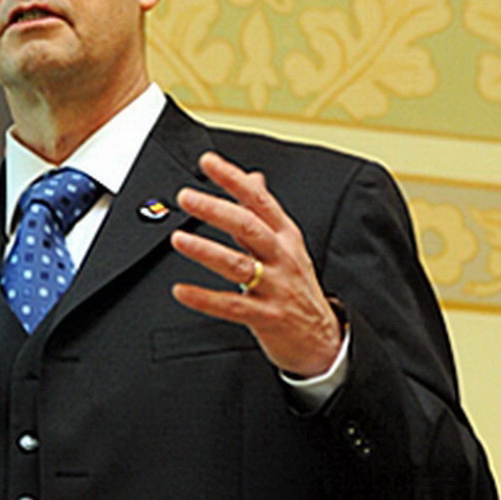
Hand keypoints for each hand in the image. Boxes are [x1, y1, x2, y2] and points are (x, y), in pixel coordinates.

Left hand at [171, 153, 343, 378]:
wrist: (322, 337)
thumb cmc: (297, 288)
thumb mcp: (287, 244)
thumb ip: (264, 213)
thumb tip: (253, 177)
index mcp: (285, 236)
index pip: (259, 200)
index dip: (233, 178)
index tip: (208, 162)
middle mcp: (282, 257)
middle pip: (248, 227)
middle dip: (216, 209)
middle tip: (187, 197)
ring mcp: (275, 287)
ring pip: (238, 264)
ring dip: (206, 250)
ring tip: (179, 239)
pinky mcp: (267, 316)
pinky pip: (232, 306)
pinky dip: (204, 299)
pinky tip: (181, 291)